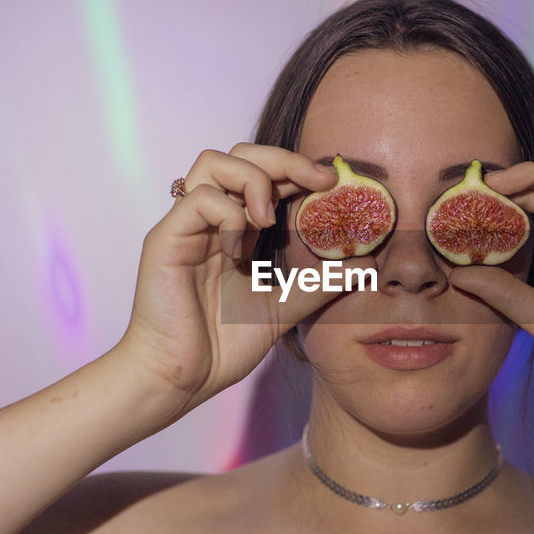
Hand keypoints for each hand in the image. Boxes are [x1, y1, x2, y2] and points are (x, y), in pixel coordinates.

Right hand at [114, 144, 341, 423]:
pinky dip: (228, 214)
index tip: (334, 183)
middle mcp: (210, 220)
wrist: (183, 379)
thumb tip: (367, 264)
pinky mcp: (165, 239)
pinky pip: (199, 198)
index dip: (298, 170)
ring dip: (252, 179)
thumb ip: (320, 283)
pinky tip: (239, 249)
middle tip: (318, 181)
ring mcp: (186, 226)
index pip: (265, 176)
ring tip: (270, 217)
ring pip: (213, 162)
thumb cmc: (222, 346)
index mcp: (236, 230)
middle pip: (239, 154)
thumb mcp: (284, 309)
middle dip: (283, 159)